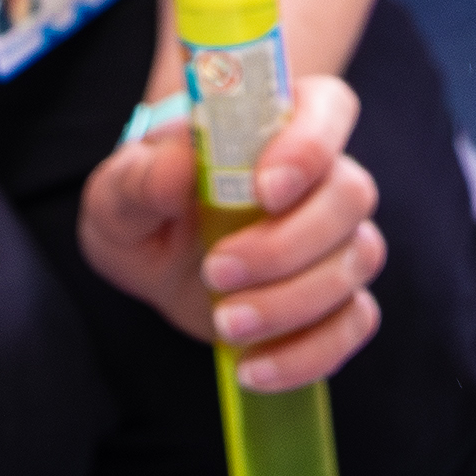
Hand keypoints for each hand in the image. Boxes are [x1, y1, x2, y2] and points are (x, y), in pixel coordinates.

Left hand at [75, 75, 385, 397]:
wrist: (154, 257)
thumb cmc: (144, 202)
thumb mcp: (119, 191)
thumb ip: (141, 177)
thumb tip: (180, 170)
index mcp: (276, 124)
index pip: (327, 107)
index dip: (310, 144)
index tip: (262, 188)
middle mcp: (322, 176)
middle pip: (350, 194)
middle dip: (287, 243)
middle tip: (215, 271)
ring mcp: (337, 239)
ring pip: (356, 260)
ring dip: (292, 301)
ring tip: (225, 323)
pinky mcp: (336, 299)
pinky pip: (353, 323)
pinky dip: (309, 352)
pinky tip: (253, 368)